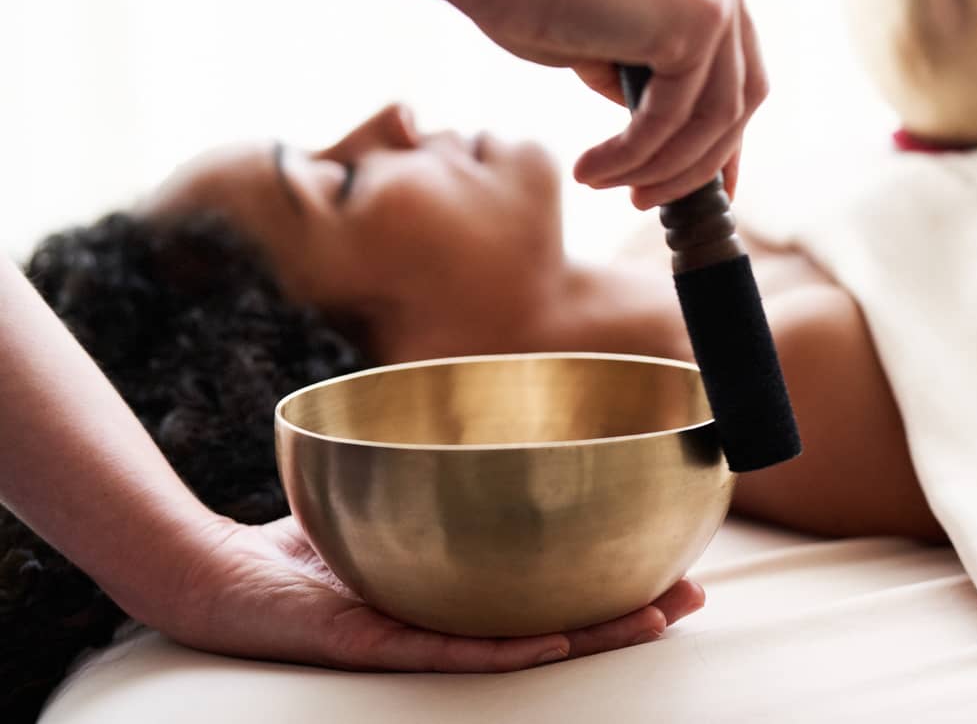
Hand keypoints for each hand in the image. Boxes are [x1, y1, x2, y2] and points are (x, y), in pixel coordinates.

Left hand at [153, 516, 703, 670]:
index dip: (616, 578)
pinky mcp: (379, 644)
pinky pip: (453, 651)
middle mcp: (453, 618)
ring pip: (524, 644)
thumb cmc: (298, 537)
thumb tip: (492, 400)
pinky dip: (509, 647)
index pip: (554, 586)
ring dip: (594, 634)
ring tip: (652, 617)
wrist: (211, 570)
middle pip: (559, 619)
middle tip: (689, 595)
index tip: (674, 560)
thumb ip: (436, 461)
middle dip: (629, 610)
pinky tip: (559, 639)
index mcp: (464, 586)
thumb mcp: (383, 486)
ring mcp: (421, 638)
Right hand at [448, 0, 767, 208]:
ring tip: (613, 189)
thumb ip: (642, 69)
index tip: (710, 187)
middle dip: (699, 161)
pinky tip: (592, 171)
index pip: (737, 68)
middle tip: (648, 199)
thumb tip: (660, 124)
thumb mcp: (602, 33)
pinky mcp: (696, 20)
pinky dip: (634, 156)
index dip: (723, 136)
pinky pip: (673, 118)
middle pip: (741, 95)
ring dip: (663, 168)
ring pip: (715, 117)